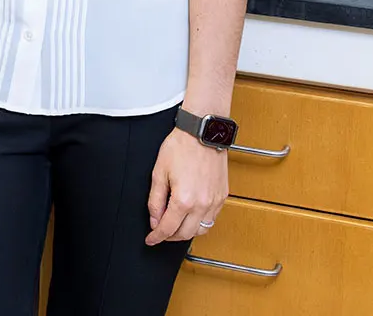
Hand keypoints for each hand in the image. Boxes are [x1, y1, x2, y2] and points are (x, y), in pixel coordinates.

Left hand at [146, 127, 228, 244]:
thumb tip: (154, 219)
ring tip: (174, 225)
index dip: (156, 237)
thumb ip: (155, 200)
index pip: (168, 229)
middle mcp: (202, 204)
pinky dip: (199, 223)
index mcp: (184, 200)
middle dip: (170, 237)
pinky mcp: (222, 196)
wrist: (202, 133)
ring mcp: (215, 202)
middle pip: (185, 234)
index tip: (150, 240)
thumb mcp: (158, 173)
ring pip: (201, 230)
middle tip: (159, 232)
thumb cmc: (180, 147)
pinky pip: (211, 219)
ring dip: (186, 232)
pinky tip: (190, 216)